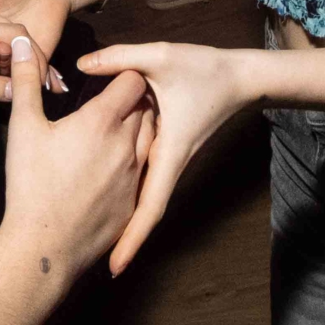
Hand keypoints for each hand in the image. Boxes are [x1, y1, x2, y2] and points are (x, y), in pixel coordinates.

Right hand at [0, 38, 152, 290]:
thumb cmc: (30, 184)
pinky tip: (115, 168)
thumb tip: (21, 44)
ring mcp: (134, 176)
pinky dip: (135, 163)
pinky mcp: (134, 203)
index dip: (124, 73)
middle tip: (114, 98)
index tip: (111, 75)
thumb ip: (25, 80)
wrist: (45, 245)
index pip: (132, 81)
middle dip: (134, 98)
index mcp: (101, 121)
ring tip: (118, 128)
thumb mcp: (23, 127)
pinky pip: (144, 174)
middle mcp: (126, 145)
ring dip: (140, 128)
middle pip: (145, 108)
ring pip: (149, 140)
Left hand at [75, 40, 257, 270]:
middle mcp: (168, 165)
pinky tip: (108, 200)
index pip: (150, 208)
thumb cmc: (205, 69)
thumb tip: (82, 64)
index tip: (114, 267)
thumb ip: (121, 60)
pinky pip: (146, 180)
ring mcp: (169, 161)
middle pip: (145, 214)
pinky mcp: (168, 152)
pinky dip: (129, 196)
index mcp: (168, 153)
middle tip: (93, 266)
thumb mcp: (161, 57)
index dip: (132, 240)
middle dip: (124, 242)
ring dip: (125, 222)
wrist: (241, 77)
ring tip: (93, 242)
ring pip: (144, 199)